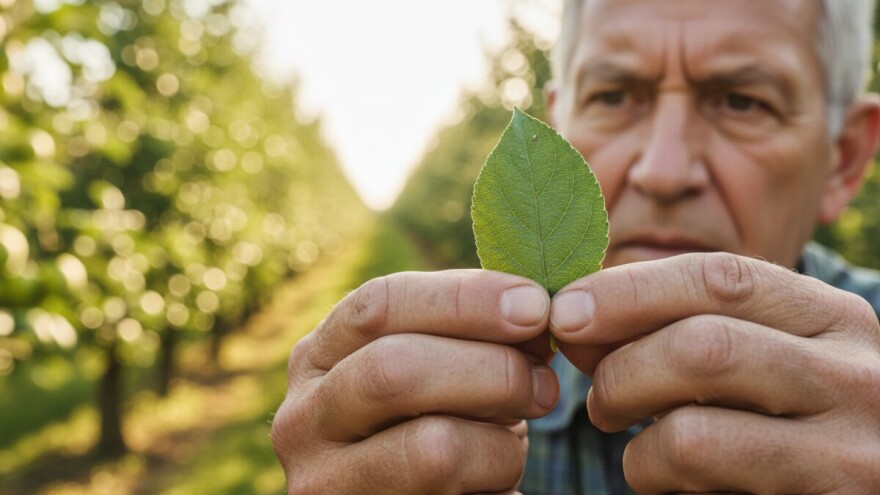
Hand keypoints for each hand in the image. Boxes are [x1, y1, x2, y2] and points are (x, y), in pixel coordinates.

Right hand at [271, 270, 558, 493]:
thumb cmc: (430, 423)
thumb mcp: (432, 368)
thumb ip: (466, 333)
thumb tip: (536, 309)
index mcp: (318, 356)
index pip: (379, 304)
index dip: (465, 298)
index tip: (534, 307)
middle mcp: (303, 419)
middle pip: (396, 370)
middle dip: (491, 370)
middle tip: (545, 385)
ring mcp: (323, 484)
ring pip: (432, 448)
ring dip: (501, 444)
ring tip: (516, 444)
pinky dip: (496, 488)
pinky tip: (496, 484)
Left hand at [548, 252, 879, 493]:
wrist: (864, 486)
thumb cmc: (790, 415)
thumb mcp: (755, 354)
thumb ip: (678, 328)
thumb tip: (574, 319)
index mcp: (834, 317)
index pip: (720, 278)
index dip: (629, 290)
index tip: (565, 311)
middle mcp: (856, 378)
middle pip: (701, 347)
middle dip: (621, 371)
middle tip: (599, 400)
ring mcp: (849, 454)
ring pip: (692, 434)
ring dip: (637, 445)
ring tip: (640, 452)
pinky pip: (700, 490)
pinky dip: (659, 483)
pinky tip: (674, 483)